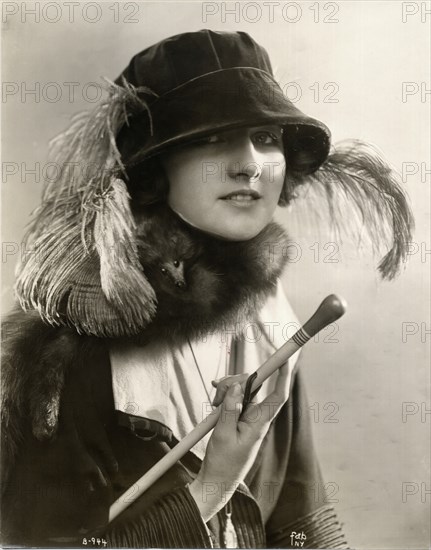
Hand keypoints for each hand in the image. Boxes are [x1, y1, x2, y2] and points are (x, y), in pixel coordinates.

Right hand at [188, 361, 292, 520]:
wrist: (216, 482)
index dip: (283, 376)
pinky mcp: (239, 418)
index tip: (285, 360)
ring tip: (214, 401)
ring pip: (243, 390)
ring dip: (227, 389)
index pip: (278, 396)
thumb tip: (238, 387)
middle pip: (254, 386)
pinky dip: (225, 395)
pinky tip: (214, 399)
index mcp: (259, 423)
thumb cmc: (223, 463)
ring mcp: (248, 417)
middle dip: (236, 380)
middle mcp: (257, 417)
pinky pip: (235, 398)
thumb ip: (230, 409)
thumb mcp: (223, 435)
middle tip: (217, 390)